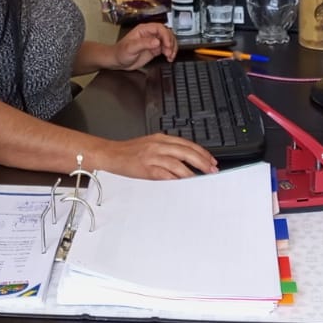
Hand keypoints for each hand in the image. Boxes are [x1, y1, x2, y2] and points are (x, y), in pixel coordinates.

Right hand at [97, 134, 217, 179]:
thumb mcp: (150, 145)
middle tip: (212, 170)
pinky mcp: (146, 168)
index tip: (211, 161)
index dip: (202, 152)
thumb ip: (167, 150)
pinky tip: (183, 183)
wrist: (110, 154)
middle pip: (186, 152)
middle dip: (202, 161)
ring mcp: (152, 156)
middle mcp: (158, 145)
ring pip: (178, 162)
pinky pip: (165, 174)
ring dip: (192, 172)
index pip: (187, 144)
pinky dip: (176, 179)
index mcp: (161, 138)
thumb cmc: (129, 152)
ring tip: (201, 179)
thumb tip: (186, 160)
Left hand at [110, 22, 177, 70]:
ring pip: (168, 41)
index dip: (166, 35)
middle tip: (169, 52)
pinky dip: (170, 53)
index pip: (160, 28)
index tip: (168, 45)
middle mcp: (150, 34)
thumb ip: (144, 44)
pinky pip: (166, 49)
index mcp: (144, 30)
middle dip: (171, 43)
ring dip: (172, 48)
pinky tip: (169, 58)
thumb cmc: (120, 52)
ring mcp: (153, 42)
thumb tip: (157, 42)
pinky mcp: (155, 50)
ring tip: (170, 56)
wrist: (117, 61)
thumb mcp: (130, 48)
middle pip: (166, 34)